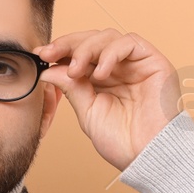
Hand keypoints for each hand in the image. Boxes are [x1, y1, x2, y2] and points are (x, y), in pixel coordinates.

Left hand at [36, 29, 182, 170]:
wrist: (149, 155)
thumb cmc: (123, 141)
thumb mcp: (87, 112)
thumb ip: (71, 87)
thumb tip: (47, 70)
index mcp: (103, 80)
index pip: (79, 54)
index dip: (60, 51)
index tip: (40, 55)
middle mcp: (119, 68)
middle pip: (92, 40)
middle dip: (67, 44)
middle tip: (49, 54)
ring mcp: (136, 64)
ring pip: (108, 37)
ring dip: (86, 49)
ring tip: (75, 70)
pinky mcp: (153, 61)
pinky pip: (129, 42)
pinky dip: (110, 53)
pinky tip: (100, 73)